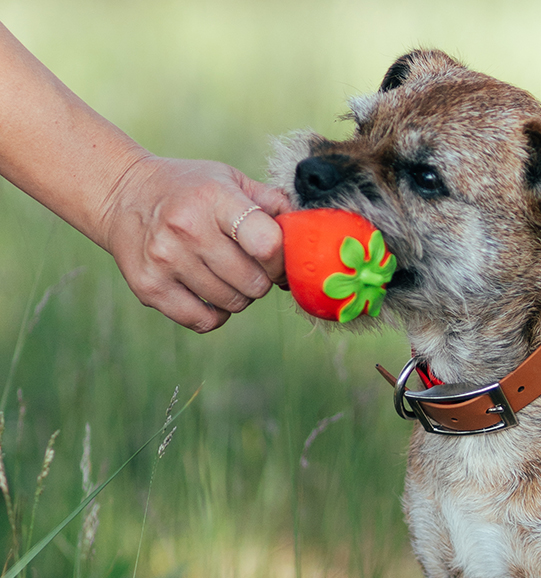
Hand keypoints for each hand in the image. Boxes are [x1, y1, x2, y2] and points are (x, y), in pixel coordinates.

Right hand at [101, 155, 291, 331]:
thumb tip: (305, 233)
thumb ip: (271, 203)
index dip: (281, 259)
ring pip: (233, 304)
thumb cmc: (191, 190)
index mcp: (213, 198)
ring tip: (223, 273)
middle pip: (254, 283)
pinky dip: (215, 315)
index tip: (273, 257)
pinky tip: (208, 293)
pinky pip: (205, 322)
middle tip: (246, 265)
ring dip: (238, 295)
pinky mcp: (149, 288)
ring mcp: (165, 260)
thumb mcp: (230, 180)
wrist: (123, 195)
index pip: (267, 244)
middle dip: (260, 279)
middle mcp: (186, 228)